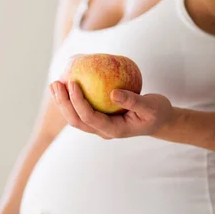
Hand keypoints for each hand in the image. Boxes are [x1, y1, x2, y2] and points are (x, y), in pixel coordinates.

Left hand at [49, 80, 176, 138]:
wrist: (160, 121)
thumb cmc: (157, 112)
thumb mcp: (151, 106)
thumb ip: (133, 100)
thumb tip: (113, 93)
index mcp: (113, 130)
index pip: (89, 117)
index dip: (78, 101)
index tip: (73, 82)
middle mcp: (102, 131)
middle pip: (76, 120)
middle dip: (63, 103)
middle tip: (56, 83)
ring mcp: (99, 127)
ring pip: (75, 117)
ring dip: (62, 102)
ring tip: (55, 84)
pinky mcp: (98, 119)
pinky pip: (81, 110)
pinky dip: (71, 99)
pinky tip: (67, 83)